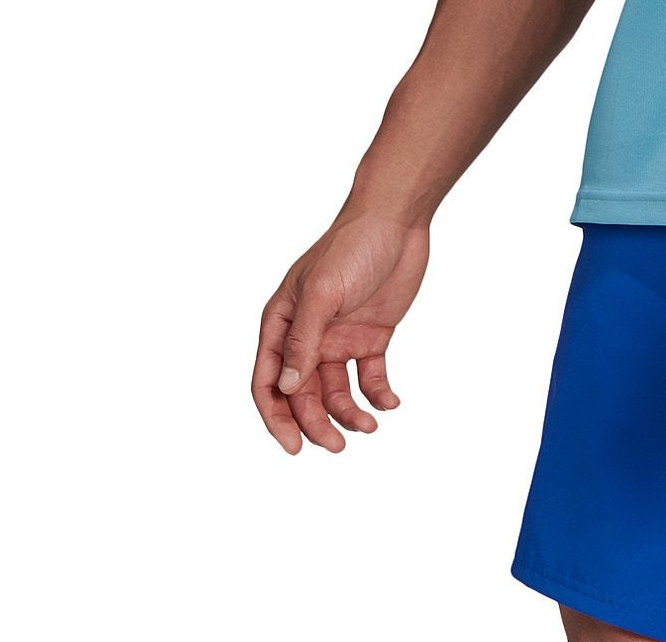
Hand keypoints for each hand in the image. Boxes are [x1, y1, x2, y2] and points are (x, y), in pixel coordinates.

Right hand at [251, 210, 429, 453]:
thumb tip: (288, 389)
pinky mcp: (372, 336)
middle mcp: (307, 336)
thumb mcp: (322, 291)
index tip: (295, 446)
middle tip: (338, 445)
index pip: (269, 383)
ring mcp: (339, 337)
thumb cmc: (351, 246)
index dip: (276, 418)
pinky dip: (377, 395)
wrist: (397, 219)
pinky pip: (370, 377)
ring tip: (369, 425)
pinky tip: (390, 403)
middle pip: (303, 396)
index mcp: (282, 324)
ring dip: (348, 414)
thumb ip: (304, 340)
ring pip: (336, 392)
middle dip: (316, 424)